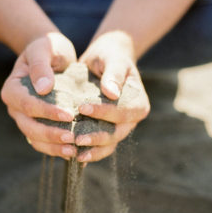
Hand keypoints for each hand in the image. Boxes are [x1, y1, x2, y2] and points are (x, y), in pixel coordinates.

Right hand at [1, 32, 77, 158]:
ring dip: (53, 147)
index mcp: (12, 89)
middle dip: (51, 134)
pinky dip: (56, 148)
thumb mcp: (45, 49)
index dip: (47, 112)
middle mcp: (15, 107)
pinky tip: (74, 151)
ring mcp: (24, 119)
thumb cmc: (48, 47)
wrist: (51, 54)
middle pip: (29, 127)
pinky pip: (43, 142)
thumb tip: (43, 88)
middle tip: (72, 138)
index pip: (27, 105)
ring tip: (74, 150)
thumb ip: (41, 66)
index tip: (69, 114)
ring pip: (35, 139)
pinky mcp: (37, 125)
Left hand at [77, 31, 149, 161]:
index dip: (103, 112)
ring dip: (93, 149)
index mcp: (138, 103)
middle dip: (97, 137)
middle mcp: (131, 119)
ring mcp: (119, 128)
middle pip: (116, 133)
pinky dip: (89, 151)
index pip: (122, 112)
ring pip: (109, 144)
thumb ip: (114, 74)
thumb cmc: (110, 56)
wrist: (104, 60)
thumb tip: (112, 93)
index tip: (82, 108)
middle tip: (76, 138)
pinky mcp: (106, 131)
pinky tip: (73, 156)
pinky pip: (100, 146)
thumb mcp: (113, 59)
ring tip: (75, 152)